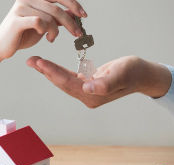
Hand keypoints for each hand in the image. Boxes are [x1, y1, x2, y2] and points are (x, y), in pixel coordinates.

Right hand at [0, 0, 86, 59]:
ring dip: (55, 31)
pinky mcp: (16, 21)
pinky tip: (43, 36)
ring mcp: (20, 8)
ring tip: (52, 38)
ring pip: (49, 17)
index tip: (84, 15)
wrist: (2, 46)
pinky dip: (45, 30)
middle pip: (56, 8)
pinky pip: (38, 22)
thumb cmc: (22, 34)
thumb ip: (56, 17)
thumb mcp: (44, 24)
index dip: (73, 4)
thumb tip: (74, 13)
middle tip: (77, 33)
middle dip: (70, 22)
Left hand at [26, 56, 171, 107]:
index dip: (53, 73)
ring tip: (35, 61)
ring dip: (48, 71)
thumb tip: (88, 88)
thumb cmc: (134, 72)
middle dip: (45, 71)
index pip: (68, 84)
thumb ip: (106, 83)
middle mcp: (87, 96)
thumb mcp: (122, 74)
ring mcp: (86, 92)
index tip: (40, 63)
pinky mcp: (87, 85)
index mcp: (93, 96)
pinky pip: (68, 77)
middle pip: (62, 83)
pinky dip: (57, 70)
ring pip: (63, 80)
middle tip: (31, 60)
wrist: (142, 74)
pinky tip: (48, 66)